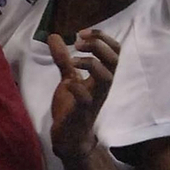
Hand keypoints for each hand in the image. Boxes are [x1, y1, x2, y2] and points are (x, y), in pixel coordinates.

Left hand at [48, 28, 118, 161]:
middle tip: (78, 42)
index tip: (82, 33)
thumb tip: (54, 36)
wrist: (69, 136)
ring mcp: (94, 99)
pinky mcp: (82, 112)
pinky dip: (76, 87)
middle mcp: (103, 86)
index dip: (102, 37)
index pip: (115, 51)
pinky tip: (66, 83)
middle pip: (115, 60)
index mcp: (102, 75)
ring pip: (106, 78)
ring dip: (90, 63)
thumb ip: (63, 59)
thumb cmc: (73, 106)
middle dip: (98, 45)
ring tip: (73, 60)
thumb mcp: (68, 77)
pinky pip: (86, 98)